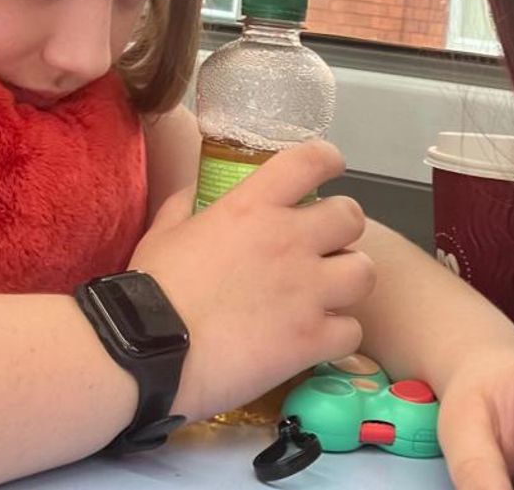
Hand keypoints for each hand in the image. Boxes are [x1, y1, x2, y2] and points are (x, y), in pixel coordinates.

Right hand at [128, 139, 375, 421]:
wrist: (149, 354)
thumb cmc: (151, 290)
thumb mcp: (164, 231)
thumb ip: (185, 204)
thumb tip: (192, 191)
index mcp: (254, 205)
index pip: (312, 159)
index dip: (329, 160)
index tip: (330, 169)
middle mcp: (290, 238)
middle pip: (351, 216)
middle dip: (343, 229)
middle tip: (324, 245)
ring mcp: (306, 290)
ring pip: (364, 272)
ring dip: (348, 281)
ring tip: (328, 293)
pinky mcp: (311, 339)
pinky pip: (352, 330)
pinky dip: (339, 335)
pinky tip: (317, 339)